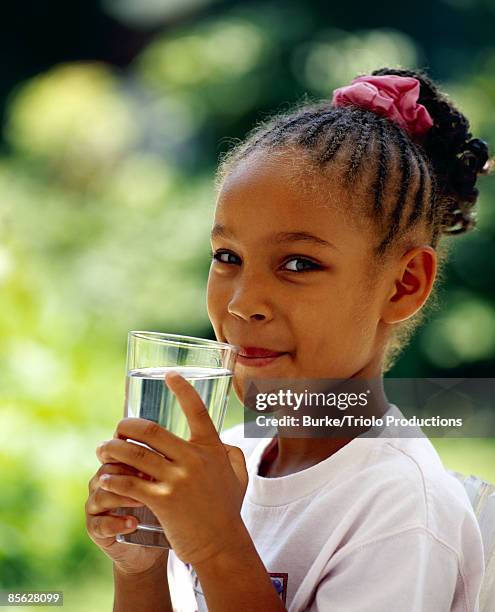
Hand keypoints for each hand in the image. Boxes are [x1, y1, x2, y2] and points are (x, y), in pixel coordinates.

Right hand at [85, 461, 167, 575]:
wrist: (149, 544)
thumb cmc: (158, 507)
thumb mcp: (161, 486)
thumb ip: (162, 468)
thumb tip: (176, 449)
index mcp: (115, 468)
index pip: (117, 454)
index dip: (133, 455)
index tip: (155, 460)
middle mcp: (101, 484)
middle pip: (106, 472)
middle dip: (127, 474)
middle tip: (148, 479)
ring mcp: (95, 507)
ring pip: (101, 496)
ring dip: (122, 498)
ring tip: (142, 502)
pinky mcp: (94, 529)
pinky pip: (99, 524)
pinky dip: (116, 523)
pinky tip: (132, 524)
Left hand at [96, 371, 248, 565]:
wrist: (222, 545)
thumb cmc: (227, 510)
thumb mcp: (238, 477)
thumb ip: (231, 454)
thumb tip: (223, 442)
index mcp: (211, 449)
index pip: (197, 410)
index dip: (182, 389)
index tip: (169, 375)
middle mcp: (194, 459)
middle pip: (151, 430)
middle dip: (127, 426)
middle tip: (117, 429)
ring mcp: (178, 480)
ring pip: (135, 454)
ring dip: (112, 449)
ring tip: (102, 450)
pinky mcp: (163, 502)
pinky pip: (130, 483)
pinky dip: (113, 479)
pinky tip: (105, 479)